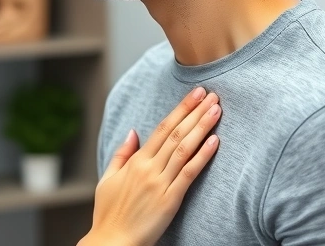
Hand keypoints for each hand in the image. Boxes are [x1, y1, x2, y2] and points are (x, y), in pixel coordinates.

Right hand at [81, 88, 220, 245]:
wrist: (112, 241)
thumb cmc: (108, 213)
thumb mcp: (108, 179)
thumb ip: (122, 154)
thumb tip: (133, 132)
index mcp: (135, 161)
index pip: (161, 128)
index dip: (180, 109)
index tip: (194, 94)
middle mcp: (148, 168)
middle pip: (175, 133)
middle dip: (194, 111)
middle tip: (210, 94)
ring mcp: (160, 183)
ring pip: (184, 148)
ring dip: (202, 127)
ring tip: (216, 110)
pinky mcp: (170, 199)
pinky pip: (189, 174)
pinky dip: (202, 156)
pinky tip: (215, 142)